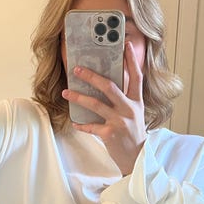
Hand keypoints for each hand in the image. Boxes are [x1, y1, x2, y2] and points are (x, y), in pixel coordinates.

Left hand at [62, 41, 146, 175]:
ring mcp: (119, 121)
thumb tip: (105, 85)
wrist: (137, 158)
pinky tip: (74, 122)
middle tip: (77, 69)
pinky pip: (90, 126)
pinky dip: (81, 124)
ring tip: (66, 93)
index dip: (131, 59)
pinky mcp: (110, 134)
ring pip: (95, 104)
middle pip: (109, 86)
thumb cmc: (133, 134)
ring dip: (78, 97)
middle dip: (91, 76)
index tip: (125, 45)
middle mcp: (129, 109)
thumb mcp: (135, 114)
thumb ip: (125, 99)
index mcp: (136, 102)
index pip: (136, 76)